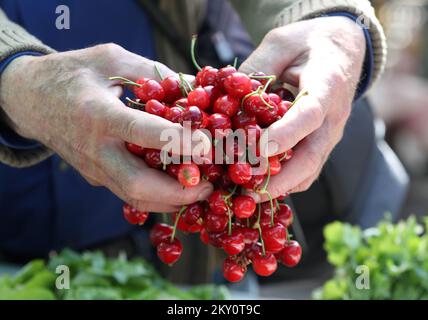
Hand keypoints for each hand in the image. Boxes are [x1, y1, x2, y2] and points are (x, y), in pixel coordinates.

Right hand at [0, 43, 212, 211]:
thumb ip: (153, 73)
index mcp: (99, 114)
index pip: (142, 133)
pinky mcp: (97, 178)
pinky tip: (180, 187)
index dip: (178, 142)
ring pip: (136, 198)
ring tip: (202, 189)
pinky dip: (159, 197)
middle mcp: (96, 150)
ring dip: (173, 200)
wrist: (32, 100)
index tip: (208, 146)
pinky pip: (131, 195)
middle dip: (180, 191)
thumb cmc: (73, 74)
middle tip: (210, 184)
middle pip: (139, 185)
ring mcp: (95, 169)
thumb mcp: (111, 59)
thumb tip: (194, 87)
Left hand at [240, 17, 365, 200]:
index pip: (310, 114)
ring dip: (280, 186)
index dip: (285, 135)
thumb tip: (227, 99)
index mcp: (327, 83)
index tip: (258, 149)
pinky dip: (284, 181)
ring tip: (246, 194)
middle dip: (280, 179)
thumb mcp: (280, 42)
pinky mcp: (321, 143)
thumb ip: (257, 68)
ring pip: (310, 170)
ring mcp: (330, 134)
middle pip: (312, 156)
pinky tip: (258, 183)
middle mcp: (334, 116)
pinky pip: (306, 169)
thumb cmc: (308, 42)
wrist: (340, 50)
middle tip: (248, 192)